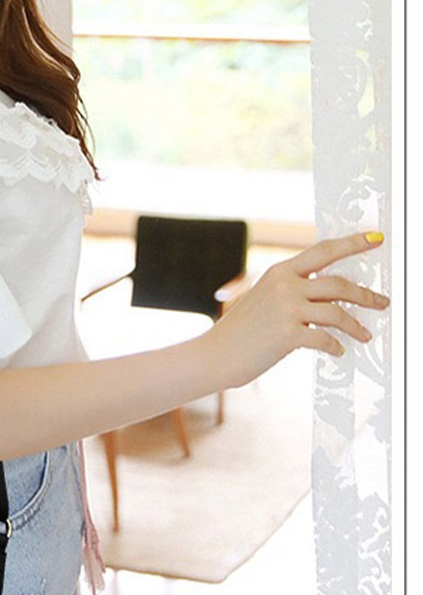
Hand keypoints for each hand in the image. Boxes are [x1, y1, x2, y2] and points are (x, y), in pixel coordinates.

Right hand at [206, 231, 390, 389]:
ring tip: (365, 334)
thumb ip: (290, 291)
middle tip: (381, 301)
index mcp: (279, 273)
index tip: (375, 239)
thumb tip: (326, 297)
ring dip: (356, 325)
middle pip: (339, 284)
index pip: (323, 251)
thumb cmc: (237, 333)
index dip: (352, 244)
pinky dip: (335, 346)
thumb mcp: (261, 300)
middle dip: (366, 294)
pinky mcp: (289, 334)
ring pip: (338, 313)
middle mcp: (285, 286)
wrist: (213, 355)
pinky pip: (325, 339)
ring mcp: (287, 309)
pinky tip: (338, 351)